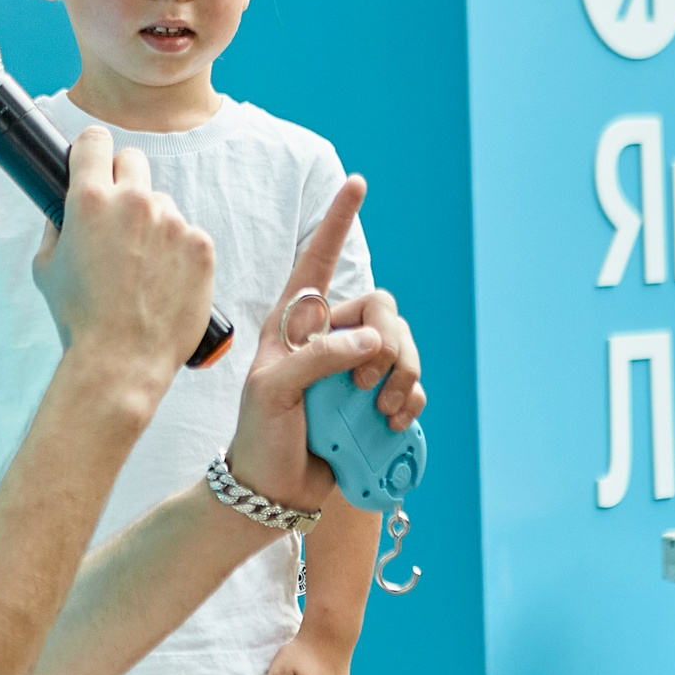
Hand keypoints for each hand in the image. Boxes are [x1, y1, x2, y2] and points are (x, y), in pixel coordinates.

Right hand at [32, 126, 216, 400]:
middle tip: (117, 217)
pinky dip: (177, 251)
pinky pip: (187, 233)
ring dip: (152, 223)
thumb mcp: (47, 267)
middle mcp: (135, 202)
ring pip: (161, 203)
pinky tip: (163, 281)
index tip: (93, 160)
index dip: (92, 150)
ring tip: (140, 269)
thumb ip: (58, 227)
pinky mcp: (201, 245)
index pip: (95, 140)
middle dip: (123, 180)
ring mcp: (173, 222)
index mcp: (91, 200)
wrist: (122, 361)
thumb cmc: (78, 318)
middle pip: (133, 160)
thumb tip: (66, 207)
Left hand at [225, 178, 425, 511]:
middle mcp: (329, 334)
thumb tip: (372, 344)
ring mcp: (356, 365)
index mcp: (294, 321)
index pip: (316, 261)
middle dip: (387, 344)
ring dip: (403, 376)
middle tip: (366, 385)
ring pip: (404, 343)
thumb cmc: (260, 434)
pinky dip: (412, 401)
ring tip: (381, 411)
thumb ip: (317, 357)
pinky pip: (414, 382)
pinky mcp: (377, 397)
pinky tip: (395, 421)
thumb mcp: (273, 390)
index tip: (356, 183)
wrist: (273, 490)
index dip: (336, 222)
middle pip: (381, 307)